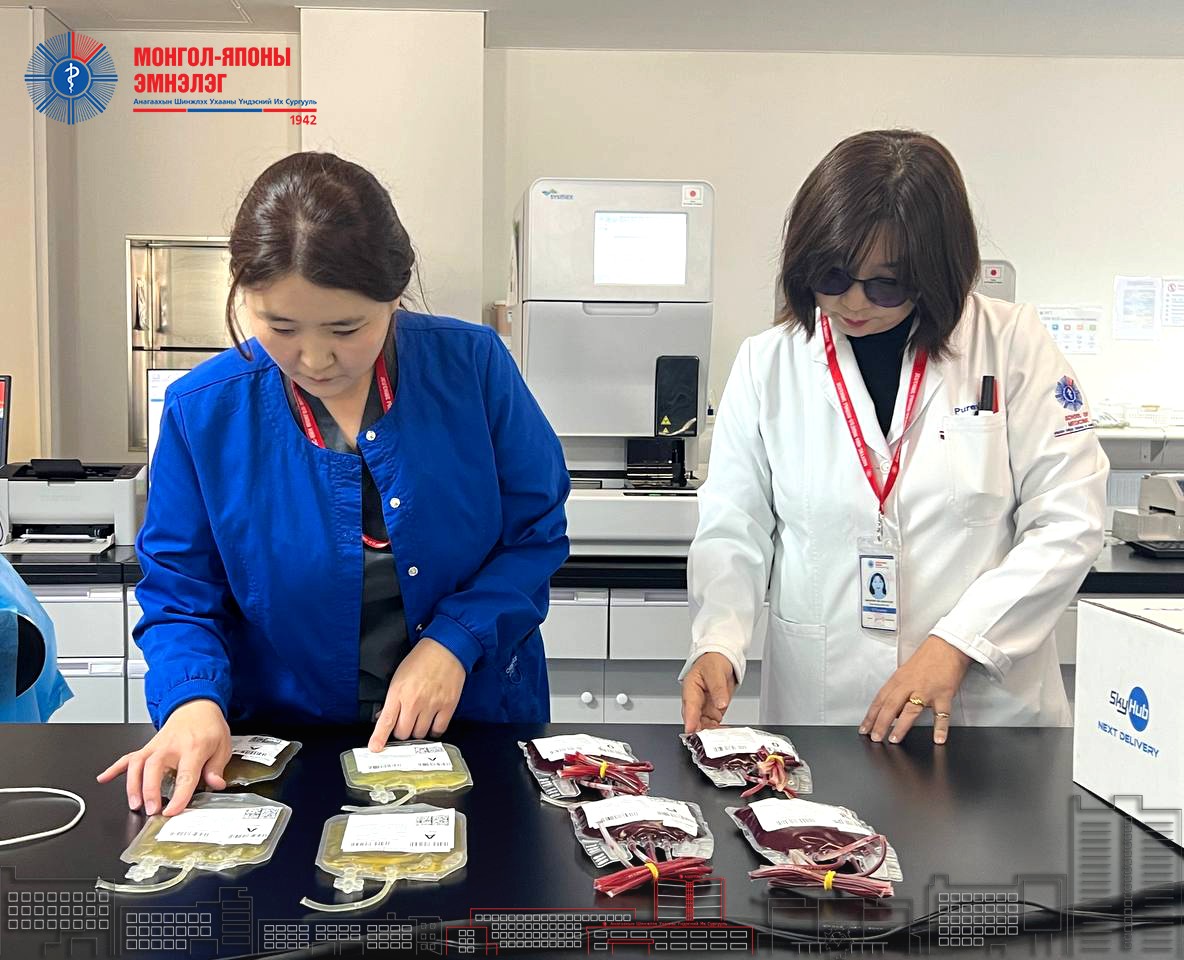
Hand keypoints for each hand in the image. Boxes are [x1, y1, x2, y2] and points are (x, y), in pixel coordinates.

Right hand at [96, 699, 230, 816]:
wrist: (197, 706)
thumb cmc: (209, 727)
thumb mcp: (223, 746)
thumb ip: (216, 768)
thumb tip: (215, 785)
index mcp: (194, 748)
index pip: (185, 775)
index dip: (179, 796)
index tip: (172, 811)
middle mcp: (171, 747)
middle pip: (155, 767)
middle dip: (150, 790)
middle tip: (151, 809)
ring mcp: (156, 746)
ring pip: (138, 763)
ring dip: (133, 784)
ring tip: (134, 803)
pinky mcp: (147, 747)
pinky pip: (128, 757)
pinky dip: (114, 768)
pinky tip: (104, 778)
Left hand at [369, 637, 464, 747]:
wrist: (446, 647)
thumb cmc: (421, 659)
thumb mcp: (399, 676)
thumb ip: (392, 699)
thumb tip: (384, 717)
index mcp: (398, 692)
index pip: (386, 721)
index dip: (379, 738)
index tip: (375, 748)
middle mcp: (414, 701)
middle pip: (403, 733)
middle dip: (402, 731)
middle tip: (405, 723)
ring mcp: (432, 705)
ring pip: (420, 733)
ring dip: (418, 730)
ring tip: (420, 719)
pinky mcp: (448, 706)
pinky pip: (438, 730)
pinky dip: (434, 730)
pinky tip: (432, 722)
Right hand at [681, 652, 736, 733]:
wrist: (721, 659)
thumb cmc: (712, 662)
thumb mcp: (715, 671)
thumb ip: (718, 688)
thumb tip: (721, 703)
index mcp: (690, 689)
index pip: (689, 707)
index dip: (690, 720)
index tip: (691, 730)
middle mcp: (695, 701)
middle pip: (694, 719)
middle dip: (699, 731)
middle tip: (706, 741)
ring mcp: (704, 707)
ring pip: (703, 725)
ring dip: (709, 733)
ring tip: (718, 739)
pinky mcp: (713, 711)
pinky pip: (714, 725)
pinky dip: (718, 731)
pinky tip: (724, 734)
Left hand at [860, 635, 971, 744]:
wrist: (947, 645)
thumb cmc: (927, 658)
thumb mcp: (906, 672)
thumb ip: (898, 690)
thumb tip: (891, 710)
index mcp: (898, 679)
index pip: (880, 700)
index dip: (871, 715)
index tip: (864, 728)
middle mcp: (909, 685)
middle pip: (890, 706)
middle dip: (880, 723)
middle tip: (874, 738)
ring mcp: (926, 690)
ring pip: (910, 711)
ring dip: (900, 727)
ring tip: (894, 740)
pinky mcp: (943, 694)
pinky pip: (942, 714)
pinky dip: (940, 728)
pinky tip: (938, 739)